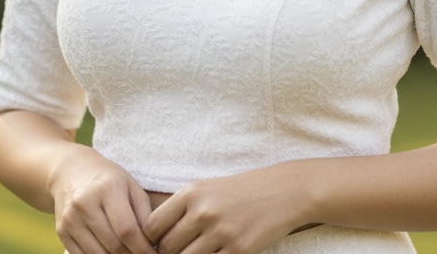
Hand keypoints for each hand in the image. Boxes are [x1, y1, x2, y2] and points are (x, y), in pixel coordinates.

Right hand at [50, 143, 154, 253]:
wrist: (71, 171)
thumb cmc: (109, 179)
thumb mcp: (131, 186)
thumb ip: (144, 213)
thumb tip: (153, 244)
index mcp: (108, 188)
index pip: (127, 229)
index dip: (143, 248)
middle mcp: (85, 203)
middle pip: (113, 245)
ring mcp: (71, 219)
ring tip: (128, 252)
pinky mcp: (61, 231)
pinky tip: (110, 252)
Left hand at [144, 164, 309, 253]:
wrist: (284, 191)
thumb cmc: (241, 191)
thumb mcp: (208, 189)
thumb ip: (182, 210)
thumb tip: (155, 239)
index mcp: (191, 192)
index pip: (152, 226)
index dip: (152, 240)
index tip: (161, 242)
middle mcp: (203, 211)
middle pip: (167, 247)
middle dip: (170, 253)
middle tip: (183, 248)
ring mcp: (221, 232)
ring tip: (201, 249)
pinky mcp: (239, 250)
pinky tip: (219, 252)